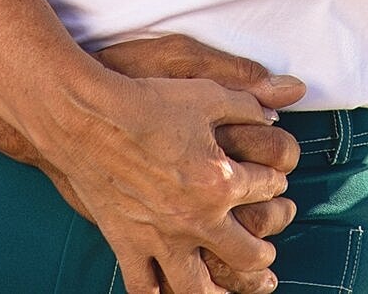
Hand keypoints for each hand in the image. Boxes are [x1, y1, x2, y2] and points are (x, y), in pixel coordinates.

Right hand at [37, 62, 293, 293]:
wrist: (91, 117)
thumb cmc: (148, 102)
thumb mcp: (206, 93)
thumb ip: (247, 104)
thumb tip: (275, 114)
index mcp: (221, 181)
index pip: (266, 188)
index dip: (276, 181)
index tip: (276, 179)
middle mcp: (196, 219)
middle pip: (247, 252)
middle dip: (265, 252)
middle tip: (270, 251)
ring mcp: (161, 239)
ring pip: (200, 288)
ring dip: (224, 293)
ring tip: (236, 291)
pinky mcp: (128, 245)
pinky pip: (145, 289)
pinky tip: (170, 293)